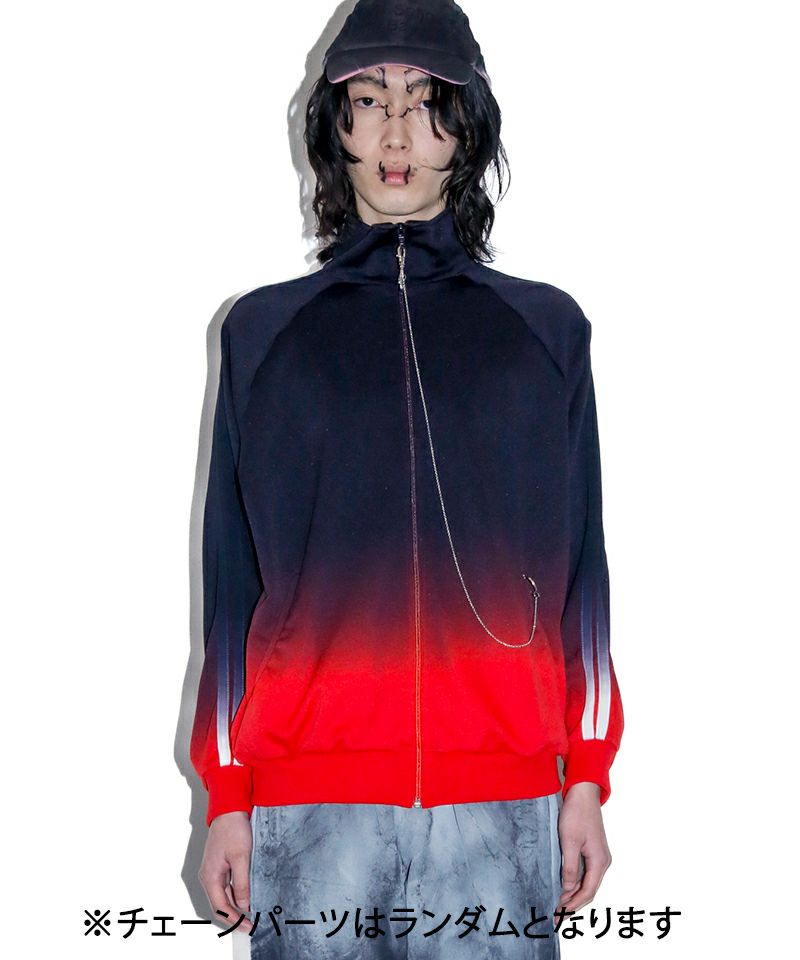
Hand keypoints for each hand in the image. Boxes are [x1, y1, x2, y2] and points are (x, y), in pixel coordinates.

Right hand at [198, 811, 253, 933]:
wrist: (229, 809)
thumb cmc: (233, 829)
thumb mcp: (241, 857)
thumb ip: (242, 882)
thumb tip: (244, 904)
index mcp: (210, 876)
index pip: (220, 907)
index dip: (234, 919)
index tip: (247, 926)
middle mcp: (209, 876)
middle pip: (220, 903)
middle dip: (235, 915)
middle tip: (251, 924)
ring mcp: (214, 870)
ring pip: (224, 895)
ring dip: (236, 905)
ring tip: (251, 912)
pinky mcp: (220, 864)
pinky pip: (227, 885)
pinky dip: (236, 893)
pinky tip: (247, 895)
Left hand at [554, 782, 611, 921]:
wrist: (583, 793)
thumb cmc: (576, 814)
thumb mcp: (569, 841)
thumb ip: (570, 867)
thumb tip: (568, 889)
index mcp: (599, 861)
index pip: (587, 892)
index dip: (573, 905)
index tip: (559, 914)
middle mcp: (603, 862)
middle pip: (589, 890)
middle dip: (573, 904)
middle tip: (556, 915)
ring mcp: (599, 856)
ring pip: (587, 883)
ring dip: (574, 895)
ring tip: (559, 905)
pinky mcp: (593, 851)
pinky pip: (586, 873)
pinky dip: (575, 883)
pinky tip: (565, 887)